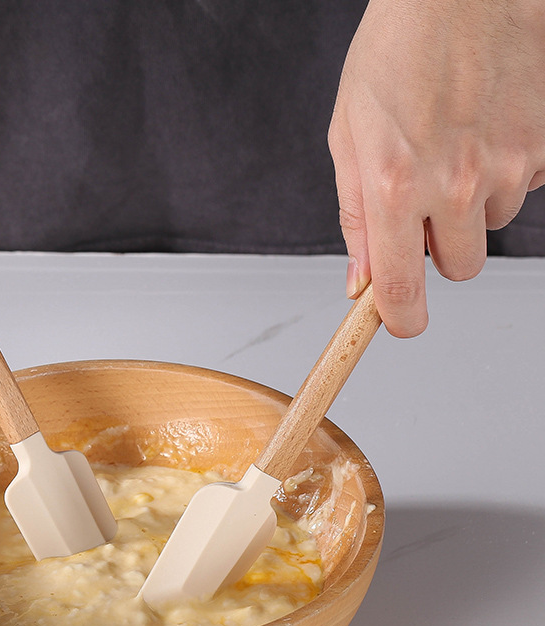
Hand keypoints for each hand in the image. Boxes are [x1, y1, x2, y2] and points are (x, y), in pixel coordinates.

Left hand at [328, 0, 544, 336]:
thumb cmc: (394, 54)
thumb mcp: (349, 140)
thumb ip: (355, 220)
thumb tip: (360, 281)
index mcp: (395, 188)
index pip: (400, 287)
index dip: (400, 318)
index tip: (401, 322)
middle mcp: (456, 185)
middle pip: (457, 268)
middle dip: (438, 247)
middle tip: (423, 199)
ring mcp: (509, 167)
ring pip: (491, 227)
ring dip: (470, 204)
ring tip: (452, 146)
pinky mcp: (544, 147)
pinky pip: (525, 187)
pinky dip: (504, 171)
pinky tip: (484, 129)